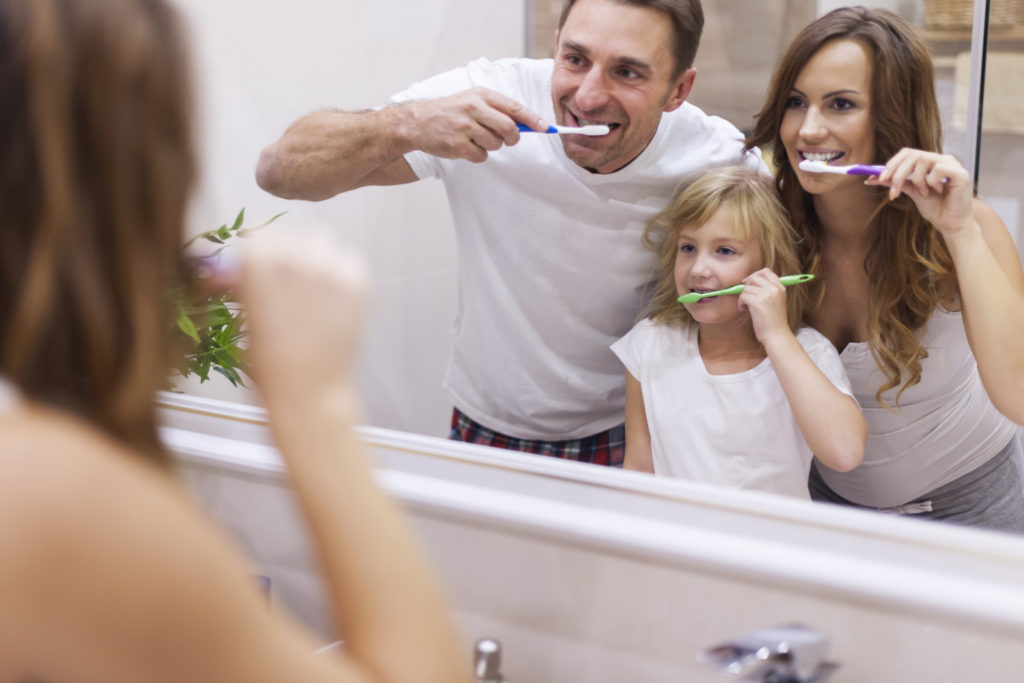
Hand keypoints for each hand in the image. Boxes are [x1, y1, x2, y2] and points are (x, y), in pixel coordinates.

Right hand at [228, 228, 368, 409]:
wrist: (308, 392)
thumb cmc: (268, 362)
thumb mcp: (245, 315)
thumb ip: (243, 283)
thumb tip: (234, 267)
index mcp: (257, 263)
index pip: (257, 235)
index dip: (256, 252)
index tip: (257, 267)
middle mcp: (294, 256)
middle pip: (289, 235)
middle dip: (284, 254)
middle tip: (284, 283)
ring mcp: (330, 267)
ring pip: (320, 240)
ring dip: (314, 256)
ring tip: (310, 288)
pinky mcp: (357, 281)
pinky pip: (348, 258)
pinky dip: (340, 270)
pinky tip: (332, 297)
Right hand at [402, 86, 546, 162]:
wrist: (418, 122)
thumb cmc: (451, 111)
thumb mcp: (473, 100)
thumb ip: (497, 109)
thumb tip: (526, 124)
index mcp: (480, 95)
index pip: (513, 107)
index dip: (532, 119)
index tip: (545, 128)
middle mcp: (473, 108)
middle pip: (508, 128)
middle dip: (512, 137)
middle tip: (508, 139)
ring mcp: (464, 127)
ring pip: (495, 144)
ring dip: (491, 146)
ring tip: (476, 139)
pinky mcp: (457, 145)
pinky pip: (481, 156)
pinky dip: (477, 155)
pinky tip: (466, 146)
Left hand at [738, 268, 790, 344]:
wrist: (776, 335)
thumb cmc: (773, 321)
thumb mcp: (776, 301)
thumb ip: (767, 290)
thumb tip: (749, 281)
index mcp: (780, 288)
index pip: (766, 271)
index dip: (754, 275)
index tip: (748, 282)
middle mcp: (774, 289)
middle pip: (754, 277)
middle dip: (746, 286)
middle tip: (745, 296)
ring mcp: (767, 295)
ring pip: (746, 288)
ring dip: (742, 297)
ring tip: (746, 307)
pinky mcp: (758, 302)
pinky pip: (743, 296)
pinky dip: (740, 303)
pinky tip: (744, 310)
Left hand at [866, 147, 974, 237]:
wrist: (950, 224)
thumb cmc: (935, 207)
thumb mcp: (911, 192)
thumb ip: (896, 182)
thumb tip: (872, 177)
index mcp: (930, 162)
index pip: (908, 153)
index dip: (892, 163)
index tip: (879, 178)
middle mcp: (942, 159)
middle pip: (913, 154)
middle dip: (898, 172)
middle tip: (893, 189)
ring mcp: (952, 164)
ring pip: (924, 160)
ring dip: (917, 180)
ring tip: (923, 193)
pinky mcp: (961, 173)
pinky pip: (938, 169)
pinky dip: (932, 181)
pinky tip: (937, 191)